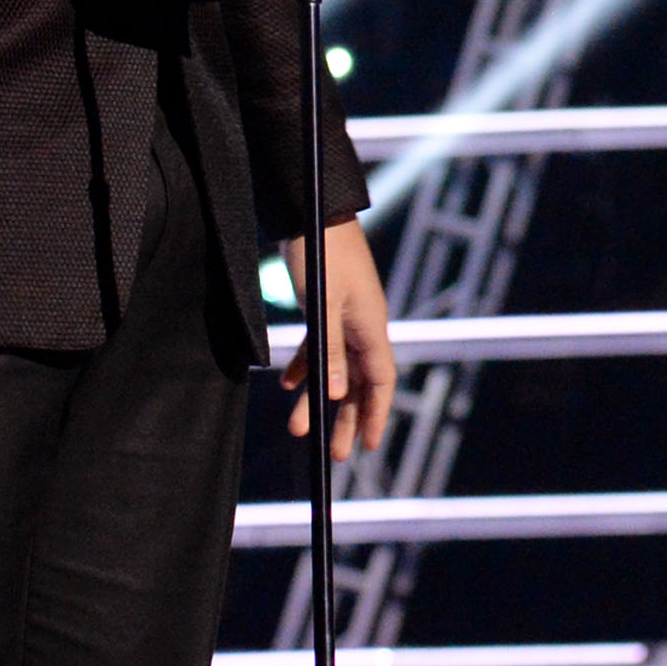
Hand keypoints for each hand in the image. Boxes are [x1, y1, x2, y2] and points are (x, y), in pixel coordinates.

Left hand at [277, 219, 394, 462]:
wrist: (312, 211)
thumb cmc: (321, 254)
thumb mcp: (323, 305)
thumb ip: (331, 351)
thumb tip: (336, 395)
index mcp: (370, 327)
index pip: (379, 381)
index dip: (375, 415)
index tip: (367, 446)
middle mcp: (362, 326)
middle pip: (358, 382)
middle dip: (346, 419)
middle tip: (335, 453)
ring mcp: (345, 317)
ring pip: (336, 368)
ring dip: (319, 399)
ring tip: (298, 428)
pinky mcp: (326, 307)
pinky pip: (320, 347)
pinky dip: (306, 367)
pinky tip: (287, 384)